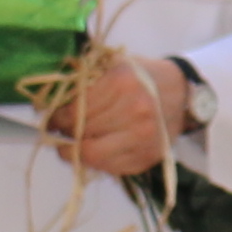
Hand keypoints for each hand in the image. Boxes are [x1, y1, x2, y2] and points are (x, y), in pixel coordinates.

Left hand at [43, 48, 191, 175]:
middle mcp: (135, 110)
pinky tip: (93, 152)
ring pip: (92, 154)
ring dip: (75, 151)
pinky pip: (111, 168)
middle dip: (64, 133)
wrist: (183, 94)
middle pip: (82, 131)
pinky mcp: (148, 156)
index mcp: (122, 82)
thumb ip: (85, 78)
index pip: (76, 109)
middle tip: (57, 132)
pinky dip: (97, 162)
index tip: (50, 118)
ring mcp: (143, 136)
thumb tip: (49, 101)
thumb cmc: (143, 77)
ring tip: (70, 146)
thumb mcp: (115, 64)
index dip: (56, 117)